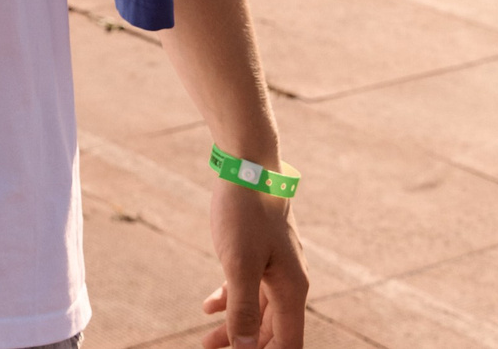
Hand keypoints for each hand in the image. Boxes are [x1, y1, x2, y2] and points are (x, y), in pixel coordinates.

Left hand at [200, 182, 306, 347]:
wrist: (248, 166)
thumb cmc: (245, 212)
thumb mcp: (239, 264)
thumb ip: (242, 308)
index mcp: (292, 290)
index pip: (288, 342)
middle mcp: (289, 282)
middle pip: (272, 330)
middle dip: (246, 347)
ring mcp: (275, 267)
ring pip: (257, 310)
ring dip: (234, 327)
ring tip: (206, 341)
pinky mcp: (260, 253)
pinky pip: (249, 287)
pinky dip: (230, 300)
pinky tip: (208, 307)